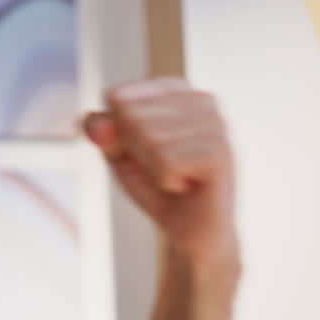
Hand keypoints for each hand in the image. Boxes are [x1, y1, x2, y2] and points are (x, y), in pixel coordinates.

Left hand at [83, 77, 237, 268]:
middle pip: (130, 115)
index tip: (141, 149)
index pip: (116, 97)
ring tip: (176, 176)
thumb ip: (101, 130)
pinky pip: (166, 162)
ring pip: (149, 138)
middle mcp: (202, 99)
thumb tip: (97, 123)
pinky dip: (166, 182)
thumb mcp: (117, 152)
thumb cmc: (155, 184)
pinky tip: (187, 186)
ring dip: (152, 169)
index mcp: (176, 89)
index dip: (115, 132)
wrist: (191, 230)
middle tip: (161, 168)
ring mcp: (217, 125)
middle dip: (134, 151)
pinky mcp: (222, 153)